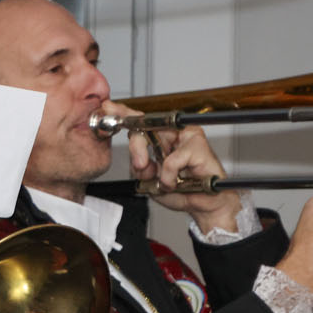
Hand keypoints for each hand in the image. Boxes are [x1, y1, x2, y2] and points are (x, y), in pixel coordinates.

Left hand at [118, 115, 239, 232]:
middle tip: (139, 165)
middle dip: (136, 147)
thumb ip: (140, 166)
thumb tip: (136, 158)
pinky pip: (171, 161)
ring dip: (152, 165)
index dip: (124, 114)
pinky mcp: (198, 145)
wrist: (204, 204)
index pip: (141, 121)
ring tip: (163, 181)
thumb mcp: (150, 180)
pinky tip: (176, 182)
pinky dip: (168, 176)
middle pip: (144, 127)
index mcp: (161, 139)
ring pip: (156, 139)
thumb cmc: (181, 190)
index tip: (108, 108)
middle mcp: (173, 133)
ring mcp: (187, 136)